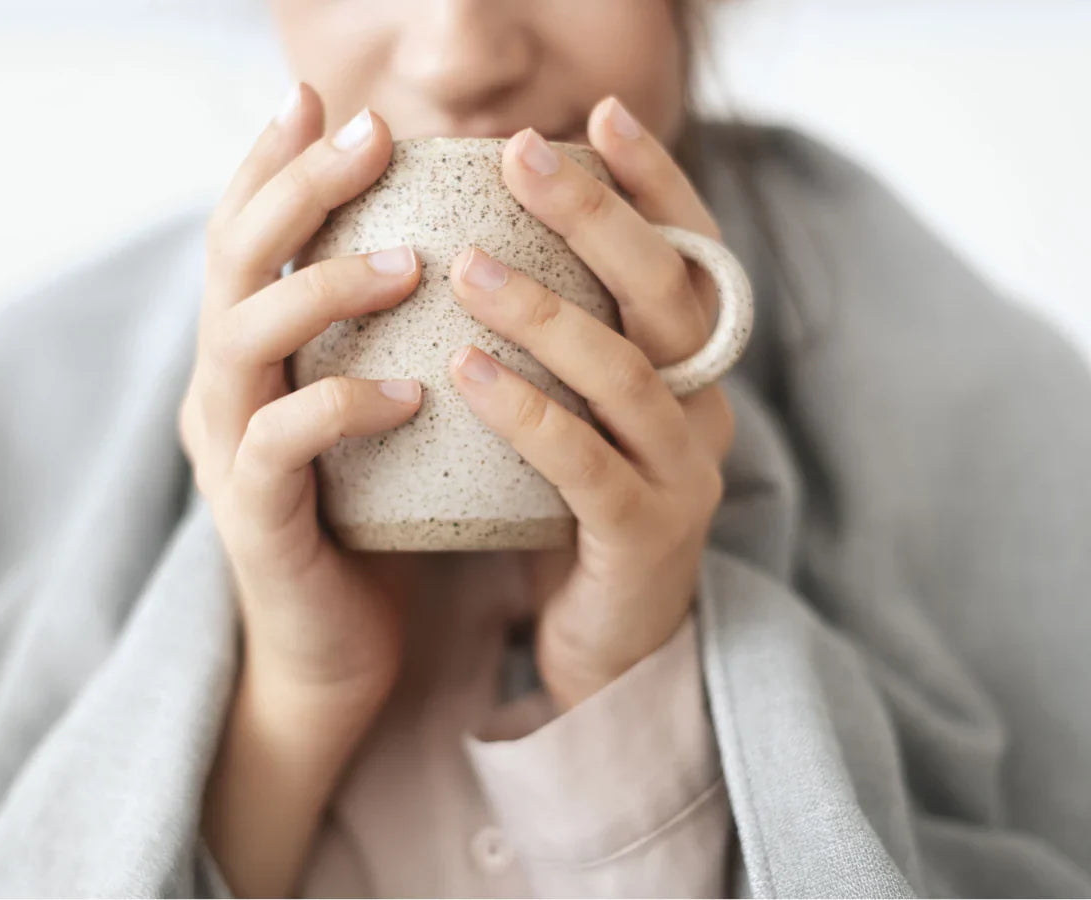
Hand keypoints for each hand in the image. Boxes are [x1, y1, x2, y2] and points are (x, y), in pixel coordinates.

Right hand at [179, 84, 426, 895]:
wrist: (337, 650)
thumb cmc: (373, 518)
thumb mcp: (376, 410)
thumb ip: (387, 338)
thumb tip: (464, 251)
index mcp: (251, 353)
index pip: (246, 233)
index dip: (272, 161)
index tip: (320, 97)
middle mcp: (224, 388)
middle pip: (232, 259)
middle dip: (294, 187)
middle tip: (366, 133)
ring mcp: (229, 452)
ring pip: (243, 338)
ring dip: (322, 287)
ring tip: (407, 261)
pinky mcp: (255, 518)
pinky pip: (283, 445)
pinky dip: (342, 405)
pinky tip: (409, 392)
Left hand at [446, 96, 734, 711]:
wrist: (601, 640)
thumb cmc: (570, 508)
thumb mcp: (575, 409)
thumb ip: (556, 337)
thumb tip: (477, 234)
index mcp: (688, 366)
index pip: (686, 254)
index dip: (652, 183)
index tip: (596, 115)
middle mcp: (703, 407)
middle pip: (666, 293)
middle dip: (600, 215)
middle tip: (524, 154)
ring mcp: (685, 474)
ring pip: (628, 374)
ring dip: (549, 312)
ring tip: (468, 266)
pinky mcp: (646, 537)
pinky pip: (586, 467)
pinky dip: (528, 415)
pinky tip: (467, 371)